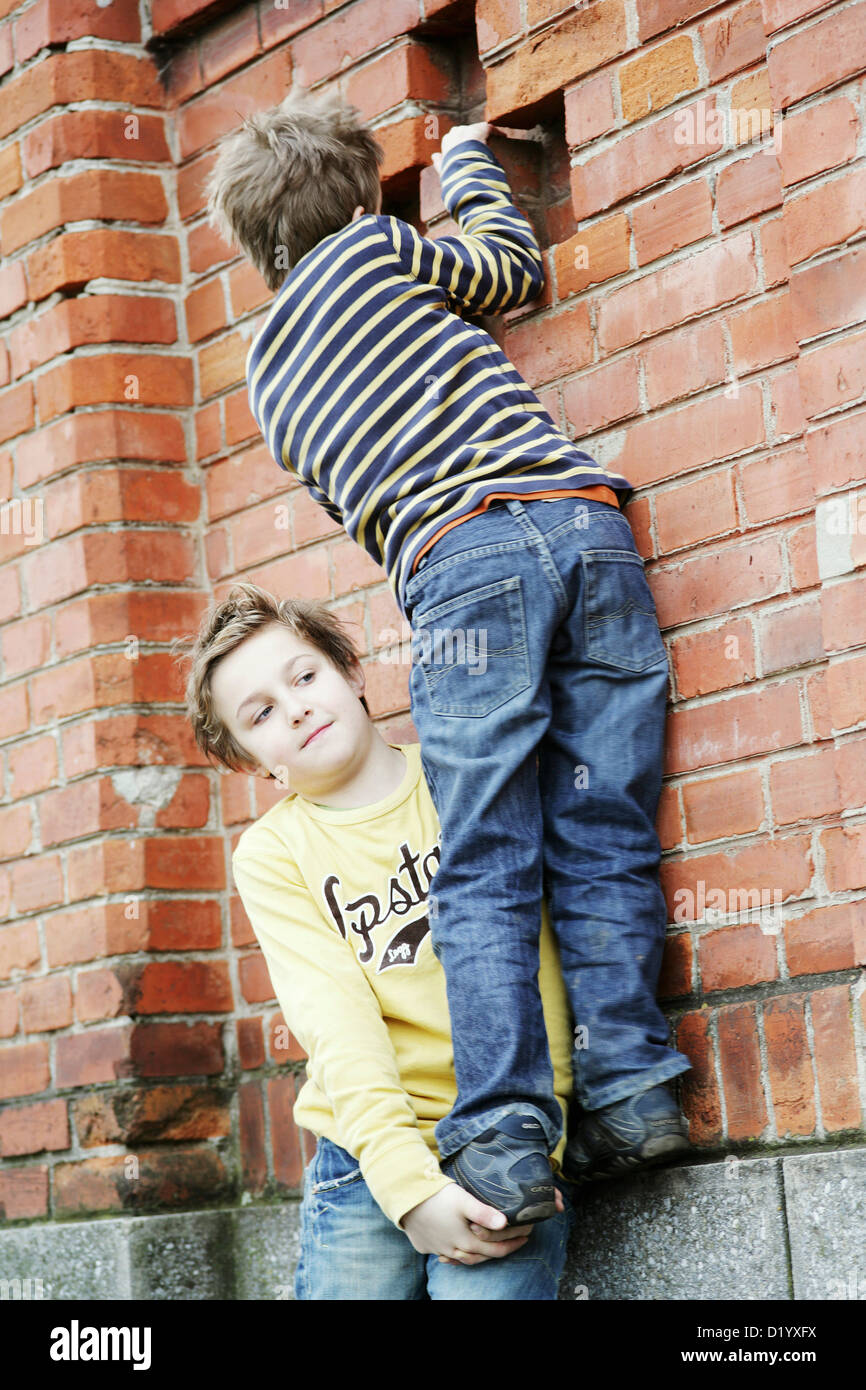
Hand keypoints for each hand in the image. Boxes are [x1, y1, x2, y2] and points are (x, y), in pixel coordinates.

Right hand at [401, 1183, 533, 1264]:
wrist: (405, 1199)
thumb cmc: (436, 1197)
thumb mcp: (464, 1201)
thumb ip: (484, 1213)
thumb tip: (505, 1223)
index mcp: (466, 1242)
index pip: (495, 1250)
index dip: (512, 1245)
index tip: (526, 1238)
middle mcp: (453, 1250)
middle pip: (480, 1257)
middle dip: (497, 1250)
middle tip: (511, 1243)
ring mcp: (438, 1250)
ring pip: (462, 1258)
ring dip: (475, 1254)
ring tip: (485, 1248)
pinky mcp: (425, 1245)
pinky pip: (444, 1254)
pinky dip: (454, 1253)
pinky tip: (455, 1246)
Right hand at [432, 122, 499, 172]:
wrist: (462, 164)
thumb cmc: (452, 171)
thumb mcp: (443, 170)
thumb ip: (439, 162)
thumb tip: (434, 155)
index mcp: (447, 142)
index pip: (453, 138)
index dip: (460, 145)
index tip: (466, 152)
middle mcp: (456, 132)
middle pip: (465, 131)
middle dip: (472, 137)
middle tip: (481, 147)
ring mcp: (469, 129)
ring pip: (477, 129)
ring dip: (484, 135)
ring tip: (492, 142)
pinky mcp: (480, 128)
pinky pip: (489, 127)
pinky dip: (496, 131)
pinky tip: (503, 136)